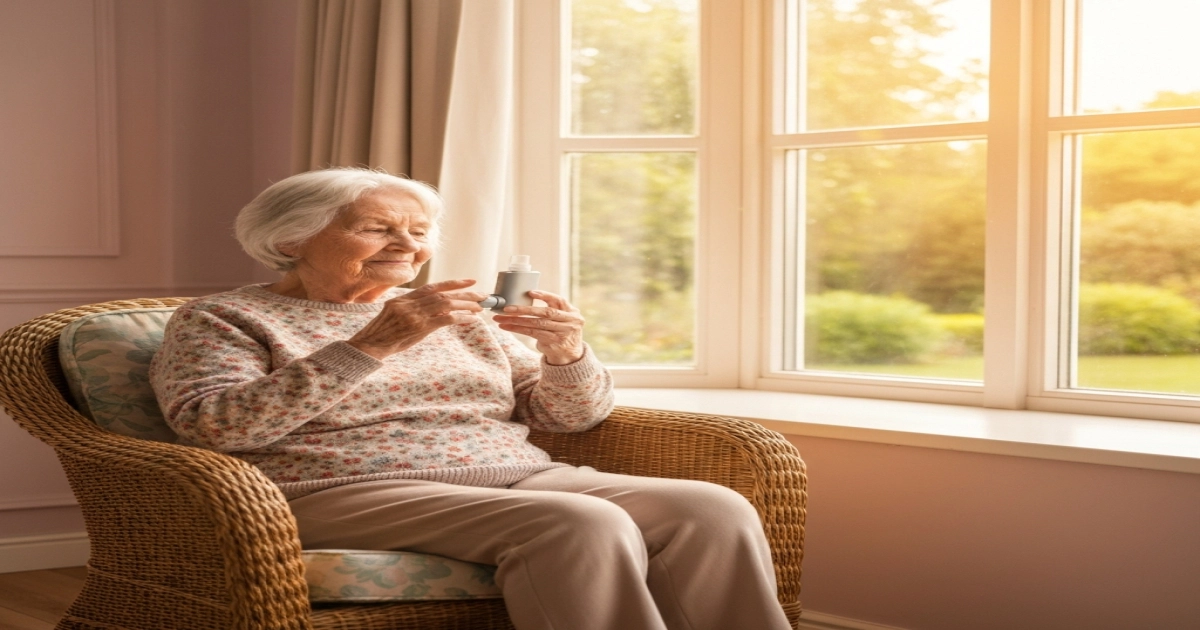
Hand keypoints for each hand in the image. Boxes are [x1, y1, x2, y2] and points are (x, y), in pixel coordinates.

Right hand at [347, 279, 486, 359]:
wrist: (369, 346)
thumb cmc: (382, 334)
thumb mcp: (394, 315)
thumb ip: (413, 308)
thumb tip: (436, 307)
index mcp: (403, 298)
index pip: (432, 286)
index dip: (452, 283)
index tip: (470, 281)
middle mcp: (409, 303)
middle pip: (442, 294)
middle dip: (465, 294)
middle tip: (483, 295)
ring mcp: (413, 315)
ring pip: (446, 304)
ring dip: (465, 305)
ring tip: (480, 308)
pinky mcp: (418, 328)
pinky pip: (444, 320)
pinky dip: (459, 318)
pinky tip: (470, 320)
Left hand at [492, 290, 585, 364]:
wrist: (570, 355)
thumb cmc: (561, 331)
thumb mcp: (563, 318)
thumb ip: (553, 308)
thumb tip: (527, 296)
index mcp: (572, 313)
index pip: (559, 300)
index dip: (545, 295)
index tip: (530, 292)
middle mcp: (569, 323)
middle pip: (545, 313)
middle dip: (524, 309)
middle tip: (507, 308)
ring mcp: (561, 334)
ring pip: (536, 324)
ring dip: (516, 321)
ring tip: (501, 319)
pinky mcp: (552, 343)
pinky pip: (532, 334)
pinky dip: (518, 329)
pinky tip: (507, 326)